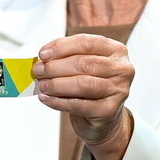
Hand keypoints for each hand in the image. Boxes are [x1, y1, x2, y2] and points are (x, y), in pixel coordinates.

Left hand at [34, 34, 134, 159]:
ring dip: (56, 84)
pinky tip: (46, 99)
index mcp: (116, 50)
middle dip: (55, 67)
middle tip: (38, 71)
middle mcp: (122, 68)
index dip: (61, 47)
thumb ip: (66, 58)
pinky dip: (58, 102)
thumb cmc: (91, 87)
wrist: (103, 117)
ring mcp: (119, 90)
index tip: (43, 54)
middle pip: (84, 63)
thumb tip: (43, 59)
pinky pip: (79, 104)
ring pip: (82, 84)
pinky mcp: (110, 110)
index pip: (86, 42)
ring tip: (42, 85)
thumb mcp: (82, 66)